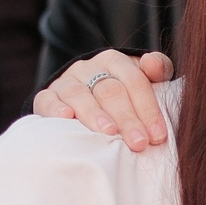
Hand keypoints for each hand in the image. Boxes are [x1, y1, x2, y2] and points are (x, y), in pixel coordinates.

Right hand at [34, 49, 173, 151]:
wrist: (85, 96)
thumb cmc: (123, 94)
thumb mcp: (144, 80)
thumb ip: (157, 69)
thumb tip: (153, 64)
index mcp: (115, 61)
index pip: (134, 81)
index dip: (148, 108)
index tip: (158, 135)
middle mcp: (89, 68)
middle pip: (110, 91)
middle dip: (127, 118)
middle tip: (138, 142)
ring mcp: (66, 81)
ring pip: (80, 94)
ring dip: (95, 114)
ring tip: (109, 133)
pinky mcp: (47, 95)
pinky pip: (48, 99)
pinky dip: (56, 108)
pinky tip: (67, 118)